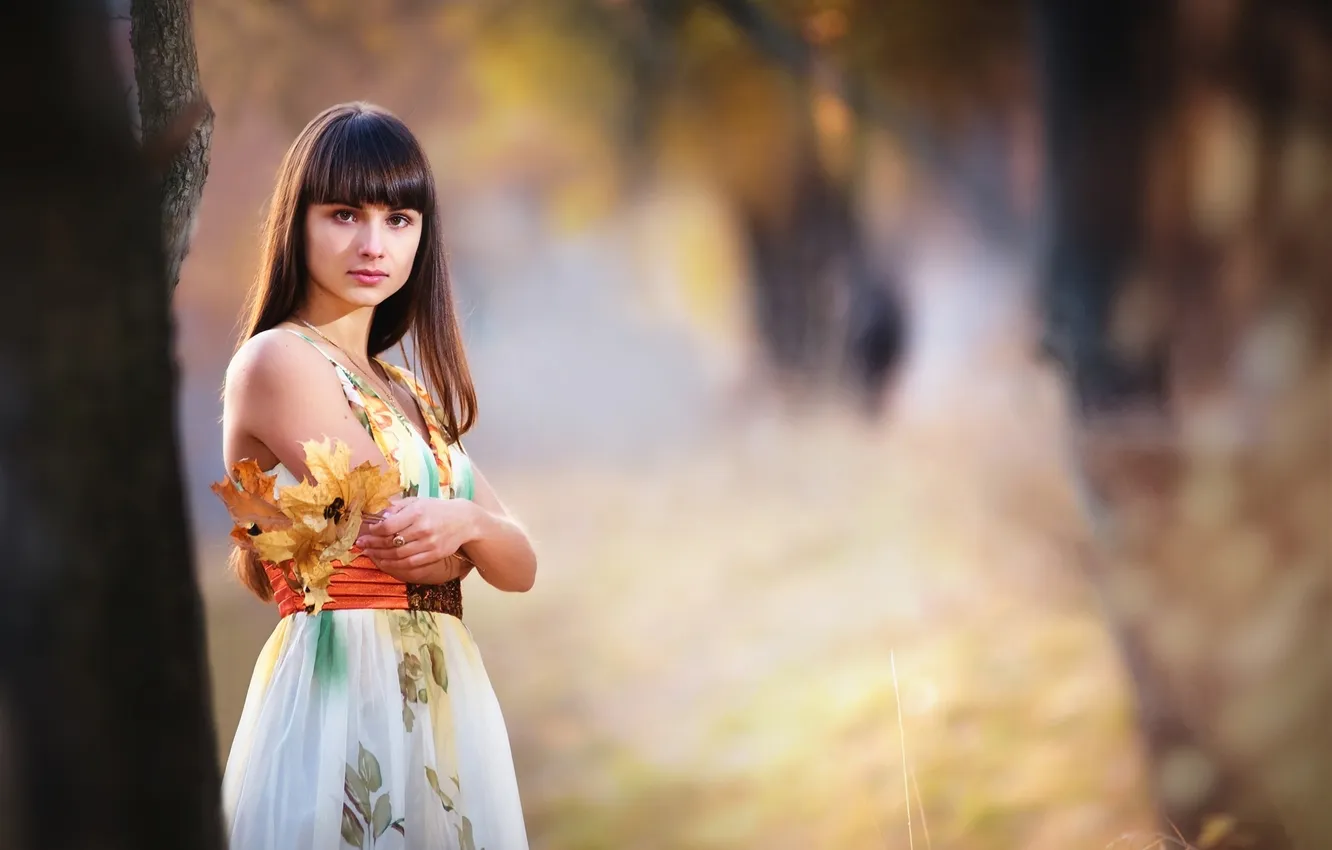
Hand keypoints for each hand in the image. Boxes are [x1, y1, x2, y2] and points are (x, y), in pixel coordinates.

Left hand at [355, 497, 480, 583]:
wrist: (464, 521)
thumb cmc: (438, 509)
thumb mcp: (419, 502)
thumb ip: (399, 508)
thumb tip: (380, 517)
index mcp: (417, 512)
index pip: (389, 526)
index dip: (375, 531)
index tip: (369, 531)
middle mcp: (422, 529)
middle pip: (391, 542)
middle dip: (373, 544)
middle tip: (362, 544)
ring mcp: (429, 544)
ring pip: (398, 555)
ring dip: (381, 556)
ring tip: (370, 553)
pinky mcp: (434, 555)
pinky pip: (410, 563)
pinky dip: (395, 565)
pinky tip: (386, 562)